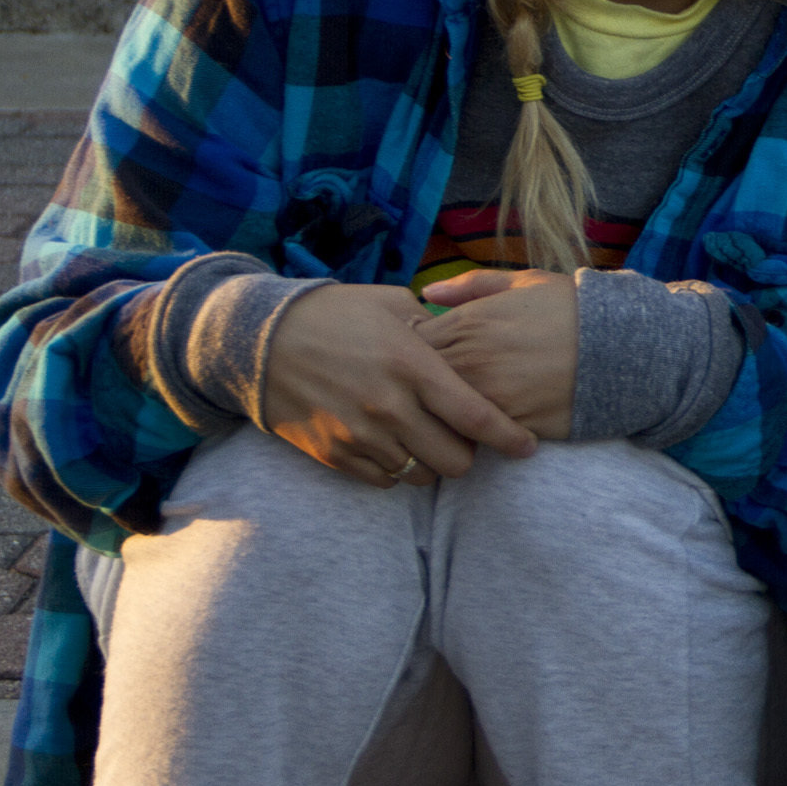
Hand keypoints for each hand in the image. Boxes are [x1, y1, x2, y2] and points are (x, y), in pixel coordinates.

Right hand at [259, 282, 538, 484]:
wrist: (258, 338)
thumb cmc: (334, 313)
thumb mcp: (392, 304)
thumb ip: (436, 327)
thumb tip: (468, 337)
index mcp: (413, 366)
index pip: (476, 416)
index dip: (510, 437)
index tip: (527, 446)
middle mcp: (390, 406)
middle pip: (455, 460)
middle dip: (468, 454)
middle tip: (463, 437)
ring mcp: (359, 434)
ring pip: (420, 475)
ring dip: (430, 462)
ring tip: (424, 438)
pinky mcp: (332, 454)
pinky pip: (383, 481)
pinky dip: (395, 469)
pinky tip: (392, 445)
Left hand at [418, 268, 578, 439]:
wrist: (623, 347)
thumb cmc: (573, 308)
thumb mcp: (525, 282)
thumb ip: (471, 285)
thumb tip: (427, 293)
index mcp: (466, 323)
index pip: (409, 342)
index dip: (410, 348)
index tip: (423, 352)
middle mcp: (468, 361)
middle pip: (415, 381)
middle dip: (417, 383)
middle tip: (430, 383)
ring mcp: (486, 396)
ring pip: (438, 412)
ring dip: (439, 411)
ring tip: (451, 405)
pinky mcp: (508, 425)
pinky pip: (471, 434)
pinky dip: (469, 431)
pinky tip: (478, 423)